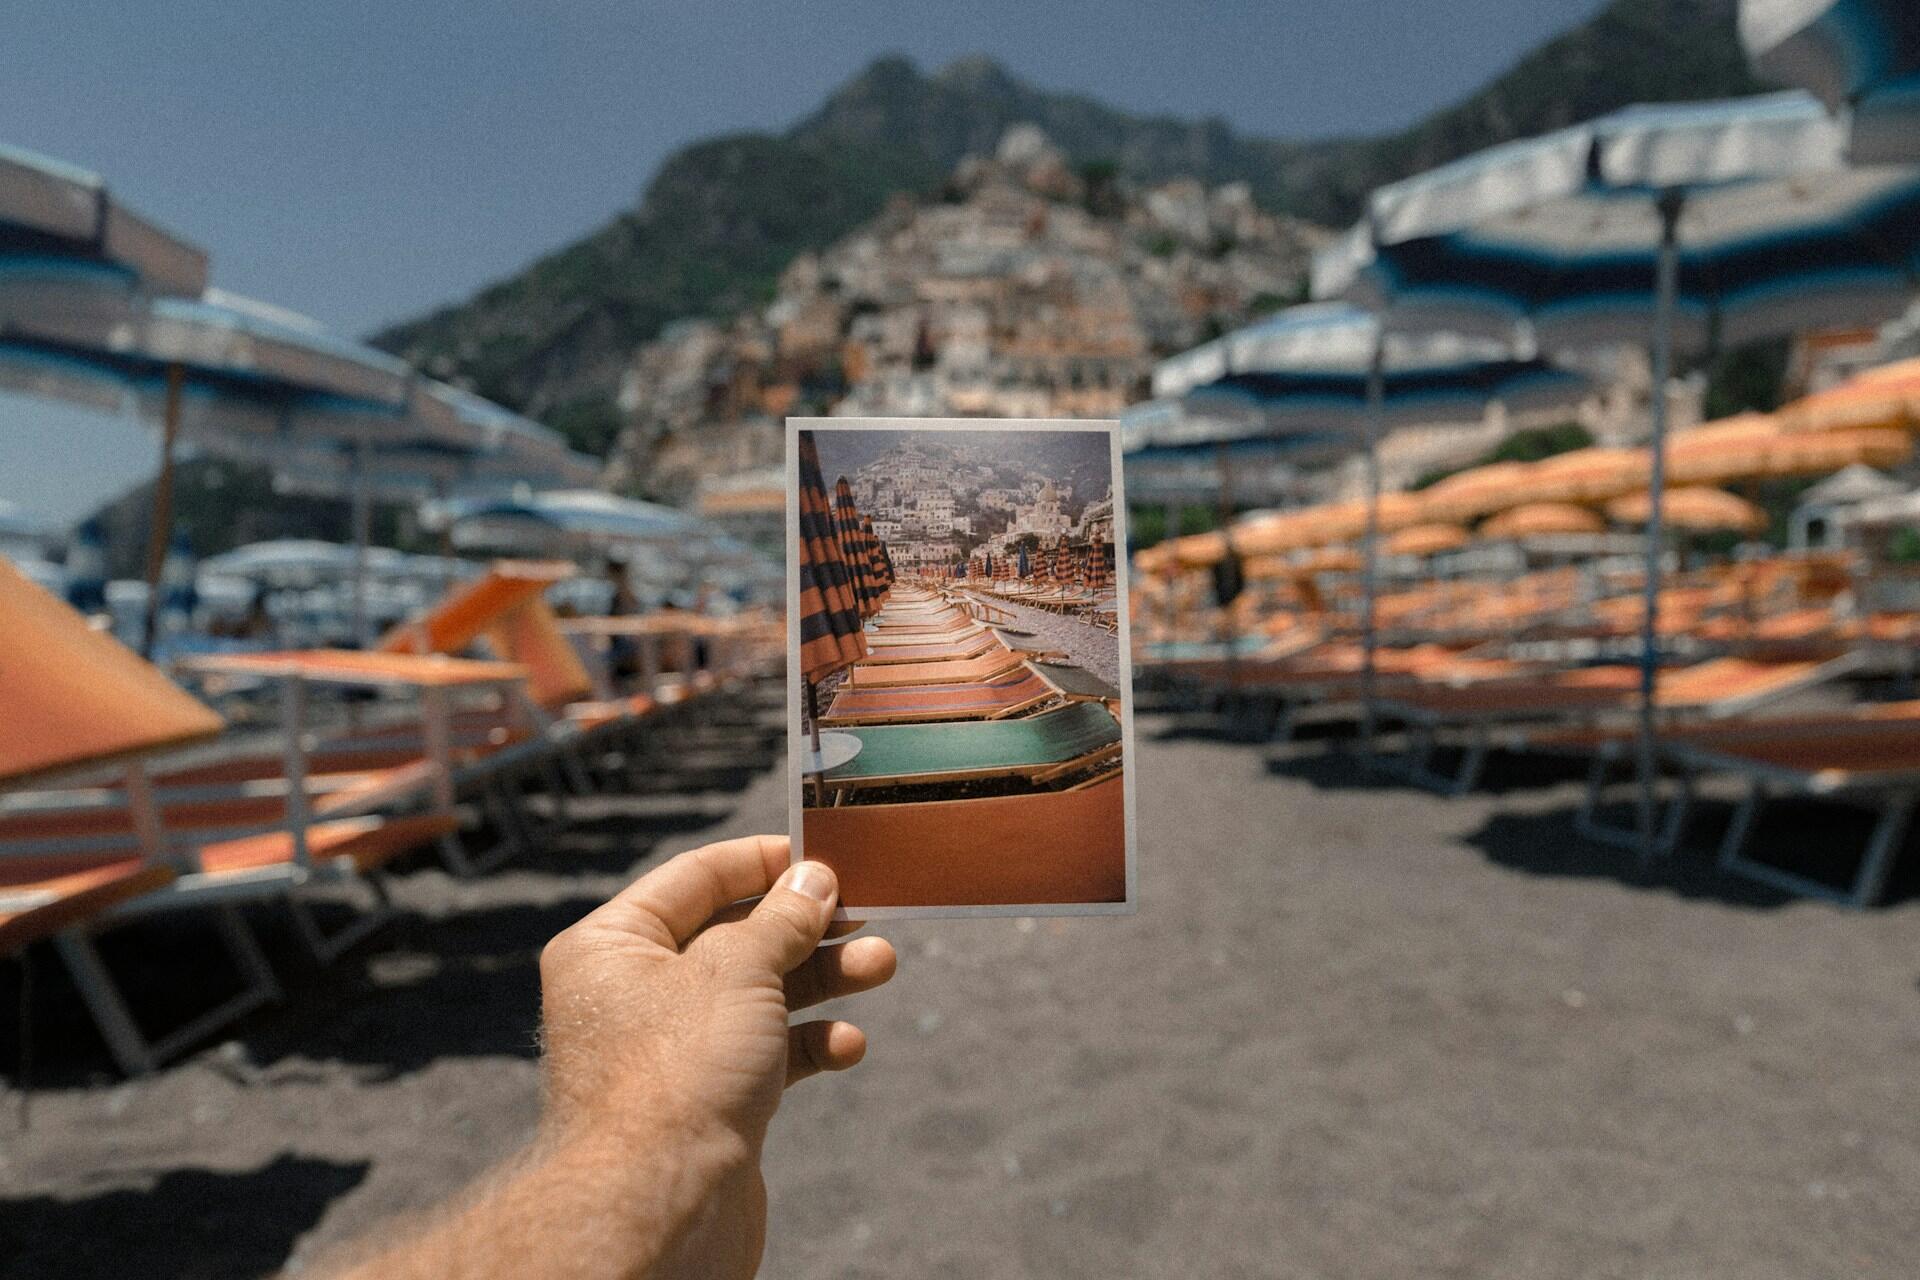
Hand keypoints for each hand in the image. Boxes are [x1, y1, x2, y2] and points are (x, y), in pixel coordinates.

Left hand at [536, 835, 895, 1275]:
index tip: (823, 853)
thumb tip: (814, 880)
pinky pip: (765, 1053)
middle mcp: (633, 993)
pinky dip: (808, 1043)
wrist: (661, 1207)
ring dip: (822, 979)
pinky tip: (847, 1045)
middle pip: (735, 936)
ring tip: (880, 965)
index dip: (762, 860)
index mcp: (612, 946)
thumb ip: (783, 918)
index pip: (695, 878)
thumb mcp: (739, 970)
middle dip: (807, 927)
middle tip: (868, 912)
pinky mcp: (705, 1099)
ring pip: (758, 995)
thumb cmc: (677, 1076)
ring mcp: (670, 1050)